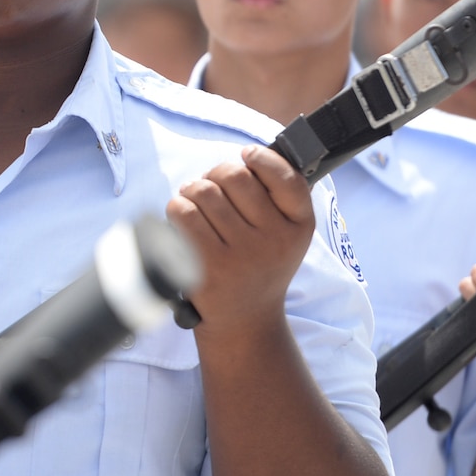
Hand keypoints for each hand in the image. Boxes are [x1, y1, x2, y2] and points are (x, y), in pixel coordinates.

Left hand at [165, 145, 314, 337]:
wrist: (245, 320)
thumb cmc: (259, 267)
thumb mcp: (285, 236)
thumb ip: (277, 199)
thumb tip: (247, 158)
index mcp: (298, 228)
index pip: (287, 178)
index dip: (263, 158)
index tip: (247, 154)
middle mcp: (274, 241)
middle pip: (235, 177)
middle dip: (216, 173)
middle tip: (209, 184)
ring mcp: (241, 256)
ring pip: (204, 192)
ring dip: (192, 190)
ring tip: (192, 201)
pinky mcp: (208, 268)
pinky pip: (183, 214)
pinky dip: (176, 208)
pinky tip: (181, 218)